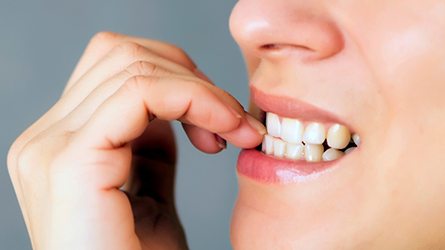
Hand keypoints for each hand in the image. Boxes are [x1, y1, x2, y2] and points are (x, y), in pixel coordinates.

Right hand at [7, 32, 264, 249]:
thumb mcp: (149, 188)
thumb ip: (149, 142)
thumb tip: (170, 104)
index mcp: (61, 142)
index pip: (116, 66)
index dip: (179, 79)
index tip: (224, 120)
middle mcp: (45, 139)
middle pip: (122, 54)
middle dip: (191, 77)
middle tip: (231, 120)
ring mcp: (50, 148)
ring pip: (133, 64)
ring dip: (201, 90)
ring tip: (232, 130)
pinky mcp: (70, 163)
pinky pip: (141, 93)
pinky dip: (194, 99)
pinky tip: (222, 131)